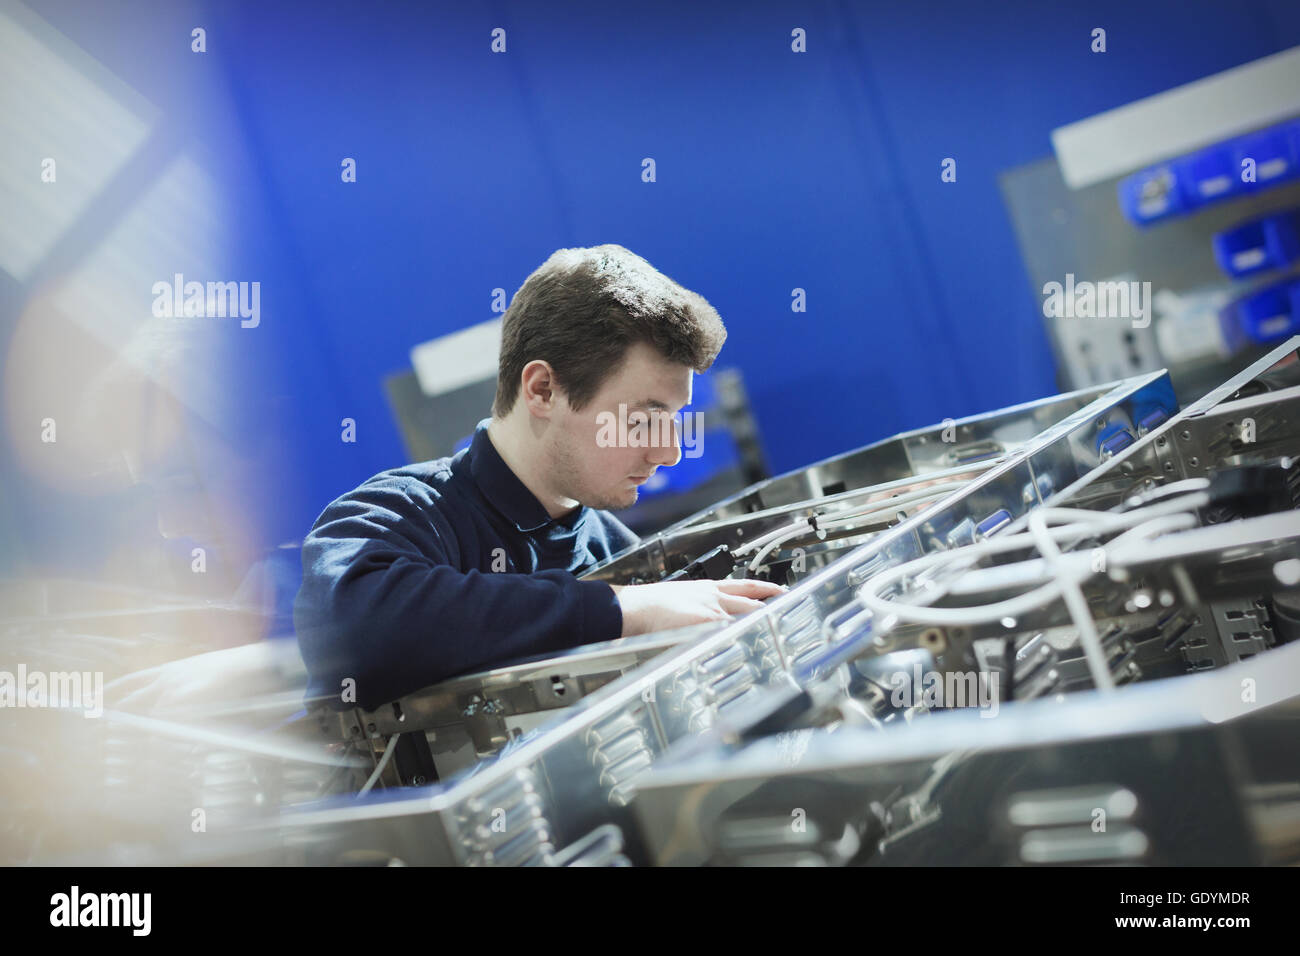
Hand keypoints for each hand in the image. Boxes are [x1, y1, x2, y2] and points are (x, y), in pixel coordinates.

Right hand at [611, 579, 786, 636]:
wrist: (635, 607)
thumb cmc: (649, 605)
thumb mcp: (679, 599)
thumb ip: (695, 608)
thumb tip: (700, 620)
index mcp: (706, 587)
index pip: (743, 584)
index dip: (764, 587)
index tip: (779, 590)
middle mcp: (713, 596)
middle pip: (751, 596)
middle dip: (772, 600)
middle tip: (789, 604)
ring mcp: (711, 609)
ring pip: (747, 611)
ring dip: (764, 617)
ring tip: (781, 624)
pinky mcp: (706, 623)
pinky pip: (732, 628)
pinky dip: (745, 633)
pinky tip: (758, 640)